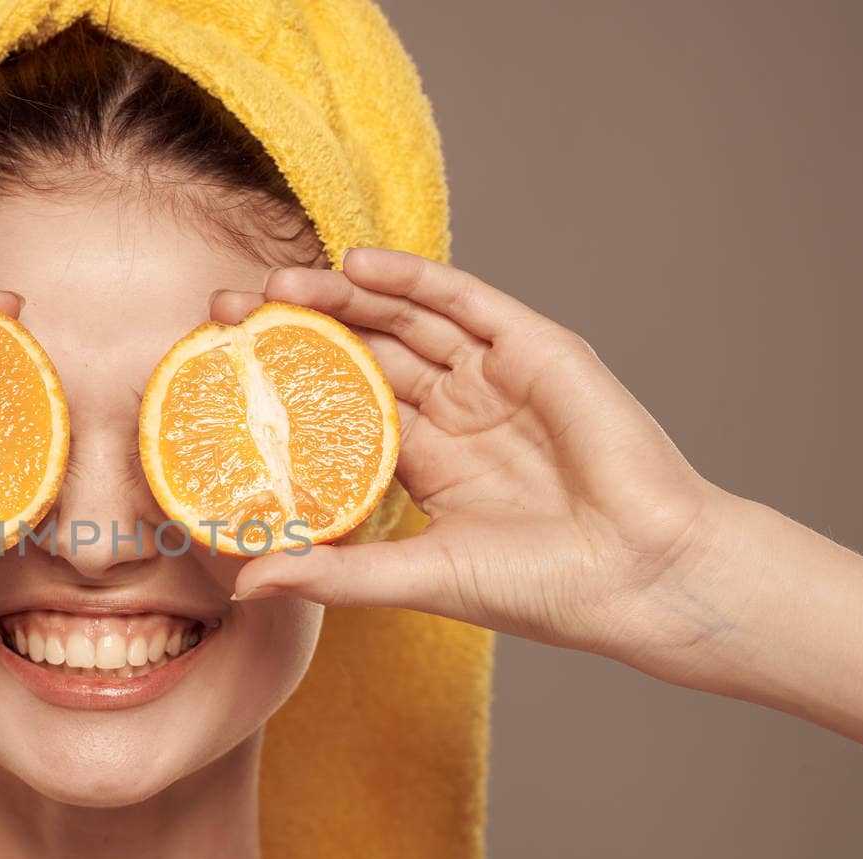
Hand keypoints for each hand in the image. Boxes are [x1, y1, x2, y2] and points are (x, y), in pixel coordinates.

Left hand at [218, 247, 735, 669]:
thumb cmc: (542, 588)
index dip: (282, 386)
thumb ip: (335, 573)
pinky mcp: (537, 351)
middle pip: (360, 354)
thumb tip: (246, 583)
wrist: (642, 577)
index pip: (338, 408)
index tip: (219, 371)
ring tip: (278, 284)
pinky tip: (359, 266)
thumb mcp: (418, 577)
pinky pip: (466, 303)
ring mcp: (494, 378)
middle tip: (226, 310)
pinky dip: (414, 280)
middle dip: (295, 330)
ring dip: (342, 298)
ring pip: (404, 322)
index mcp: (426, 463)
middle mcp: (455, 412)